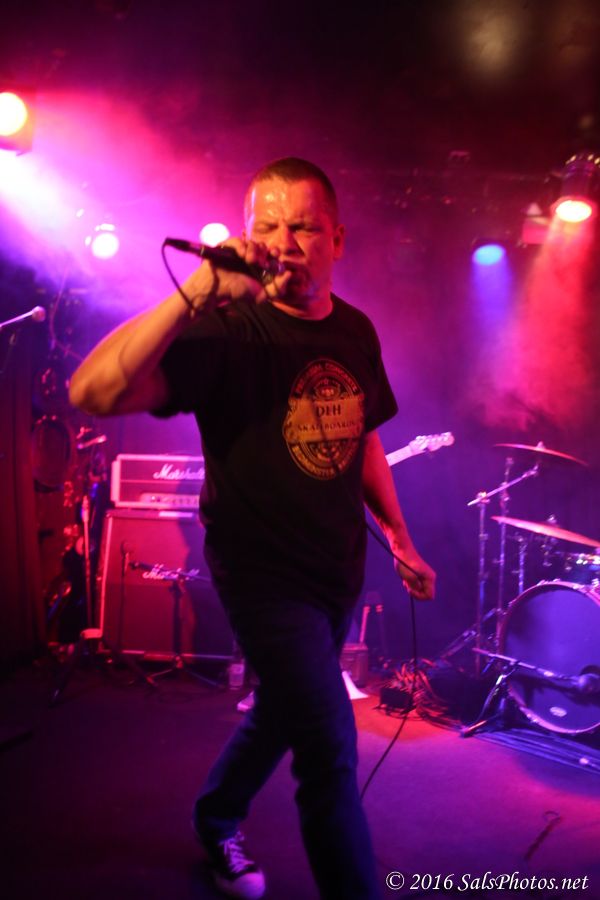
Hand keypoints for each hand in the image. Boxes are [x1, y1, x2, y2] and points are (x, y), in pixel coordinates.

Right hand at [178, 237, 292, 312]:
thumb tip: (289, 274)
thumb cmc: (237, 293)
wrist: (217, 290)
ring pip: (254, 243)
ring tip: (248, 261)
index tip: (275, 255)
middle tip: (261, 262)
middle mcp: (252, 257)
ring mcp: (241, 251)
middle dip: (265, 253)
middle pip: (265, 247)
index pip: (273, 255)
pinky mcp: (229, 246)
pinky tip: (241, 254)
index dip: (276, 253)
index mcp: (261, 267)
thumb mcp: (261, 296)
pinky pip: (239, 240)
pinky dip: (242, 245)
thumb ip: (277, 289)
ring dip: (254, 251)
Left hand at [393, 550, 435, 600]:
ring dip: (412, 588)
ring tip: (406, 580)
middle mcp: (429, 578)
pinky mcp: (419, 575)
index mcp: (430, 578)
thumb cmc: (405, 562)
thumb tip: (419, 589)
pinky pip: (416, 585)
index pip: (429, 596)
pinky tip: (405, 578)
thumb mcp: (409, 577)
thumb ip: (415, 587)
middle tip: (407, 584)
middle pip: (425, 593)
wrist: (402, 550)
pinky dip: (410, 584)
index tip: (410, 590)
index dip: (419, 596)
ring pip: (420, 589)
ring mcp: (424, 577)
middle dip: (415, 591)